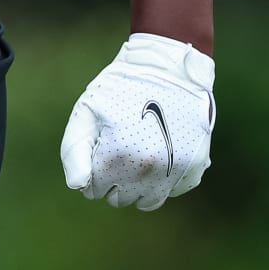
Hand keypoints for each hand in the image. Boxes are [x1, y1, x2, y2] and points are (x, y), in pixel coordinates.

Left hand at [60, 33, 215, 209]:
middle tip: (115, 150)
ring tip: (134, 157)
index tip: (96, 149)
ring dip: (137, 187)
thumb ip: (74, 151)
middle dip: (112, 181)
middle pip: (120, 198)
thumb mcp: (87, 111)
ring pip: (148, 202)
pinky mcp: (195, 167)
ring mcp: (174, 171)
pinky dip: (164, 180)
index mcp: (117, 157)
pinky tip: (158, 154)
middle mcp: (147, 170)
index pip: (93, 189)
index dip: (90, 171)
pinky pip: (173, 191)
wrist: (168, 68)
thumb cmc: (121, 88)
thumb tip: (79, 186)